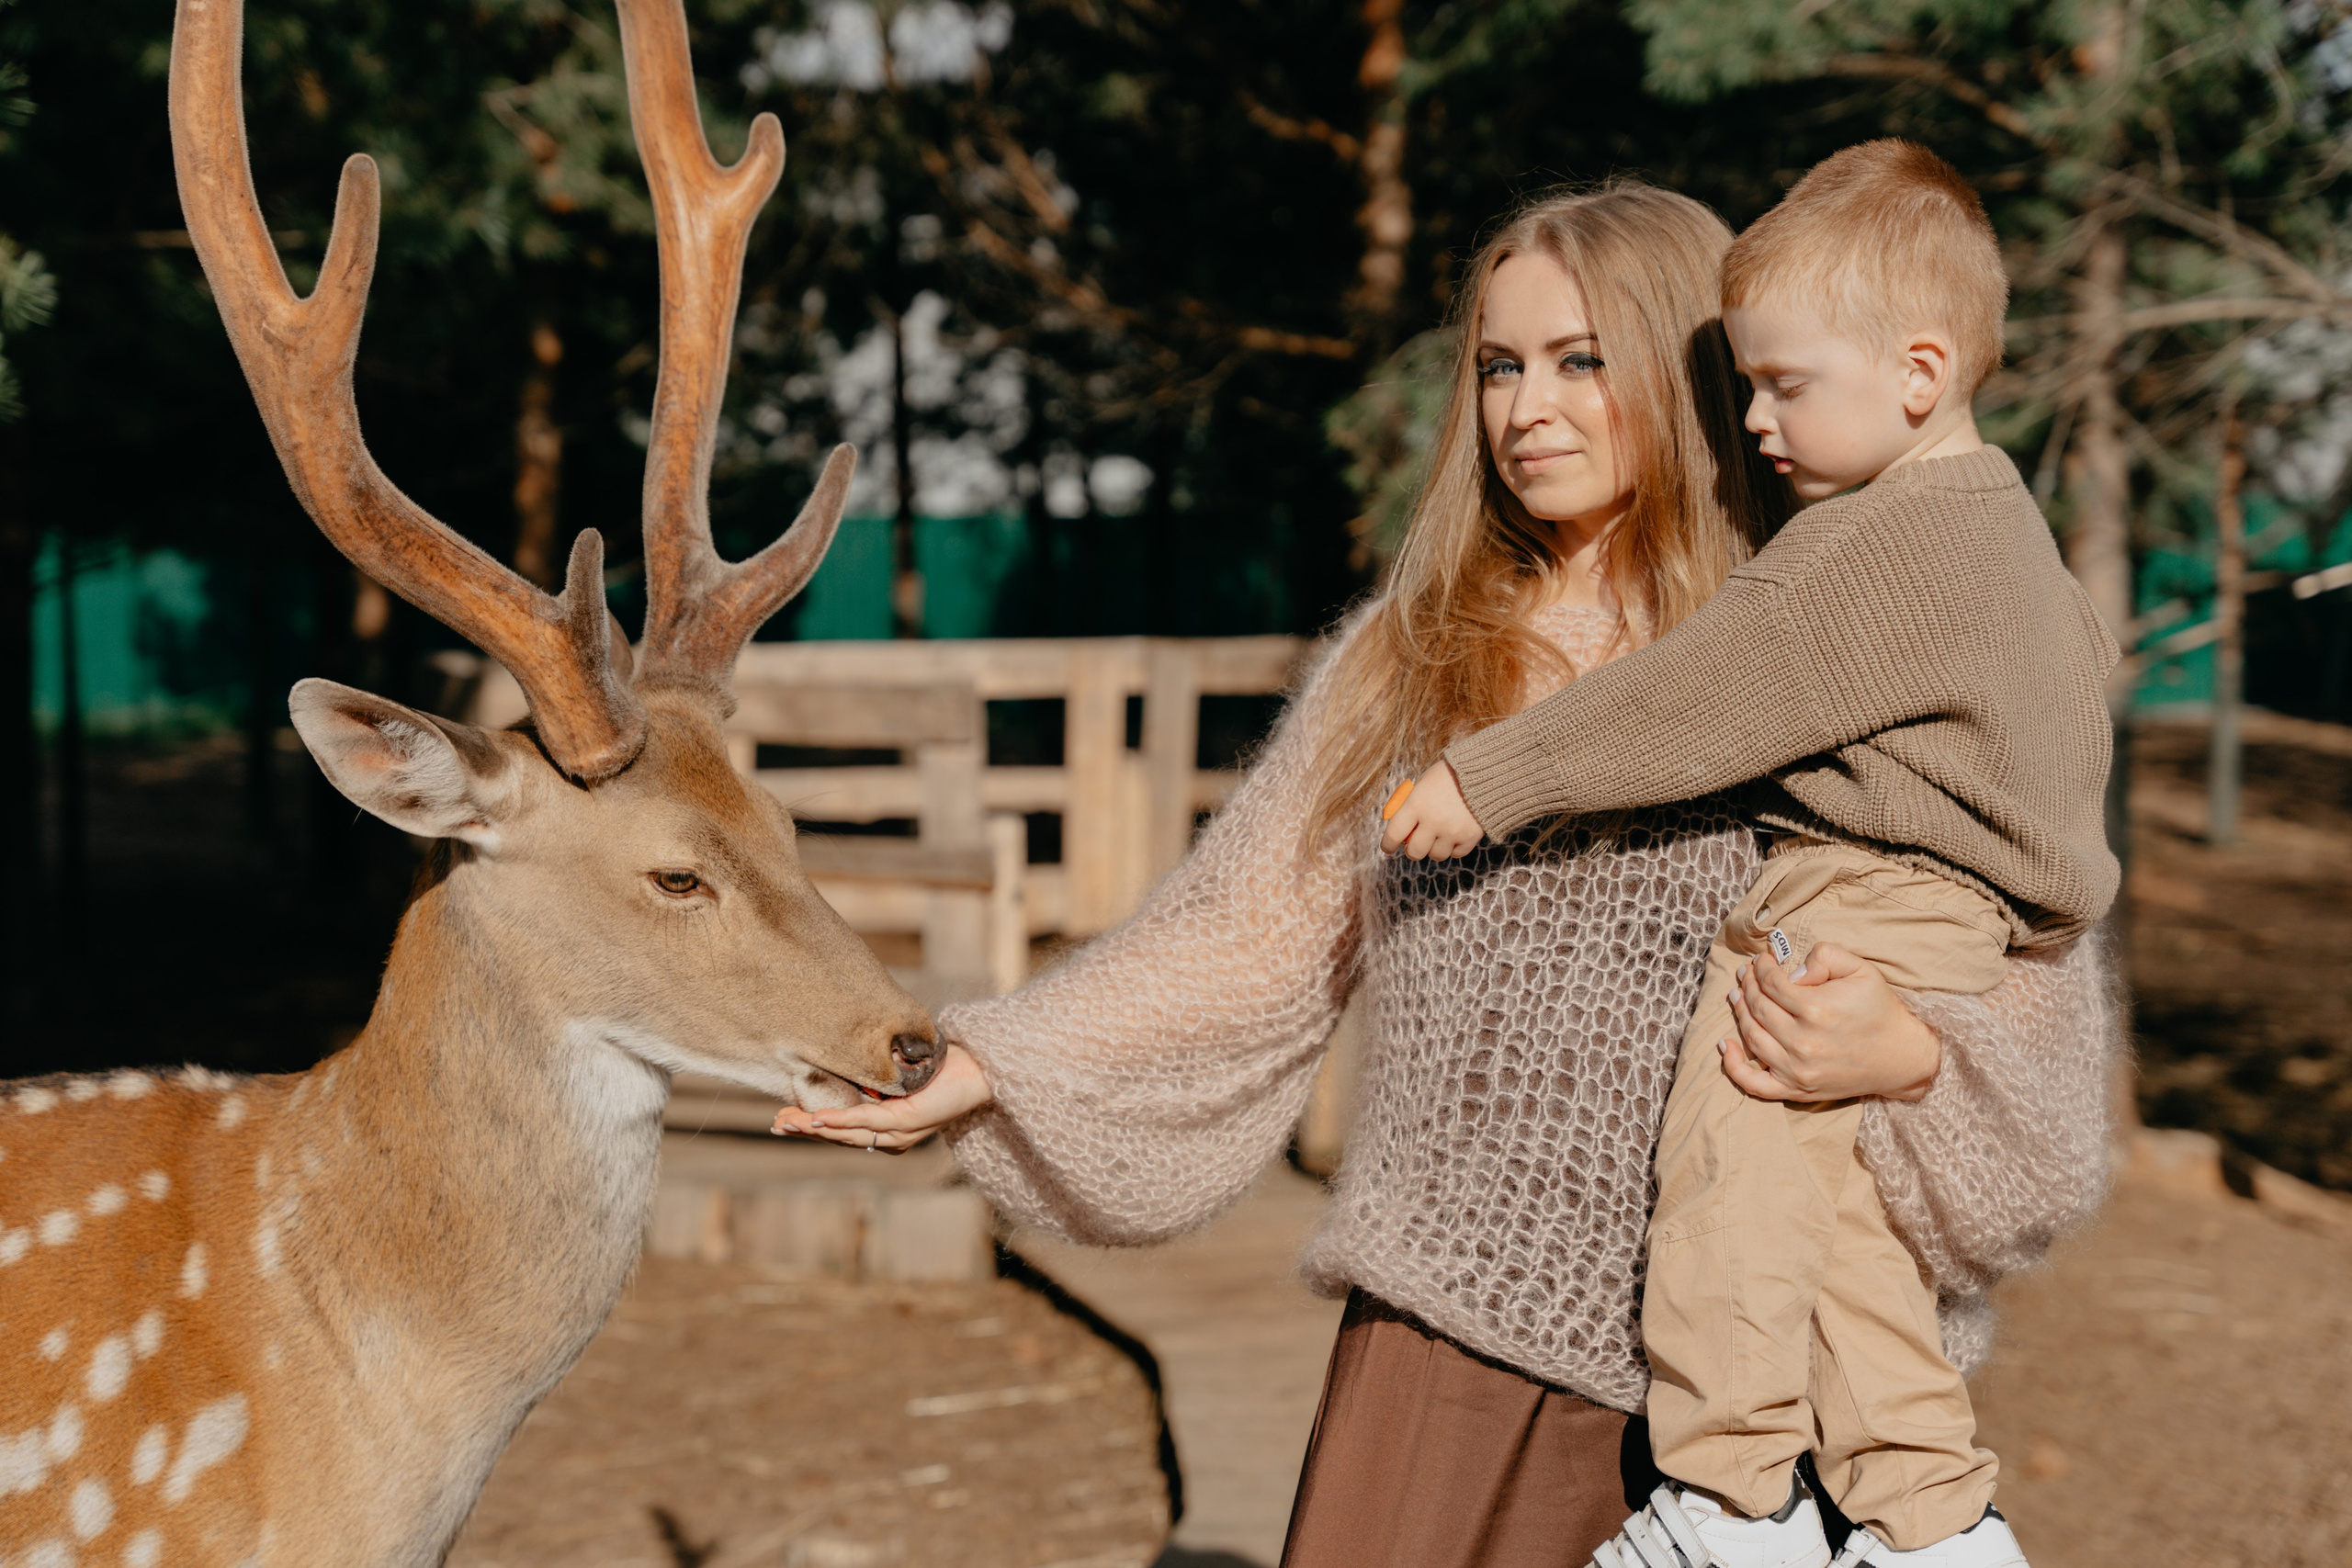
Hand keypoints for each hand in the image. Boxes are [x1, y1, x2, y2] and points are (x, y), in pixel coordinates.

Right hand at [772, 1043, 994, 1151]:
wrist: (978, 1070)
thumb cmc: (941, 1070)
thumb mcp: (899, 1075)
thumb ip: (875, 1079)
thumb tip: (845, 1061)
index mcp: (887, 1129)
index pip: (843, 1130)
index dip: (812, 1125)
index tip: (783, 1118)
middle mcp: (891, 1138)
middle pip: (839, 1136)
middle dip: (805, 1129)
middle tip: (777, 1124)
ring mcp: (899, 1133)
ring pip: (849, 1133)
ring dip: (815, 1127)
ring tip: (789, 1122)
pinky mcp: (907, 1121)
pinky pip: (869, 1121)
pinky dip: (843, 1119)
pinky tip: (820, 1118)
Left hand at [1378, 760, 1486, 858]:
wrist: (1485, 771)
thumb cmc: (1448, 775)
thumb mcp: (1423, 783)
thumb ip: (1410, 805)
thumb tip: (1399, 828)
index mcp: (1416, 804)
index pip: (1394, 834)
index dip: (1387, 844)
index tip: (1387, 847)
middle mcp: (1433, 821)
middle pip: (1415, 852)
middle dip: (1412, 851)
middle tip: (1414, 846)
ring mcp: (1452, 831)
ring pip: (1436, 855)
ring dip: (1434, 848)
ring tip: (1438, 835)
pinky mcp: (1470, 837)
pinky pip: (1456, 854)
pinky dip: (1453, 847)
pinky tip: (1455, 834)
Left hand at [1717, 941, 1940, 1102]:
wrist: (1902, 1057)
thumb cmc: (1880, 1009)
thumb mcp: (1861, 970)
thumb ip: (1826, 956)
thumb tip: (1793, 969)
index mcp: (1816, 1009)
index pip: (1771, 984)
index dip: (1762, 968)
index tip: (1761, 960)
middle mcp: (1803, 1041)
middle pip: (1757, 1008)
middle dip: (1747, 985)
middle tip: (1745, 974)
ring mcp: (1798, 1070)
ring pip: (1752, 1038)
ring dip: (1739, 1013)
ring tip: (1737, 995)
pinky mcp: (1798, 1089)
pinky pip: (1755, 1084)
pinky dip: (1734, 1067)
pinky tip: (1725, 1046)